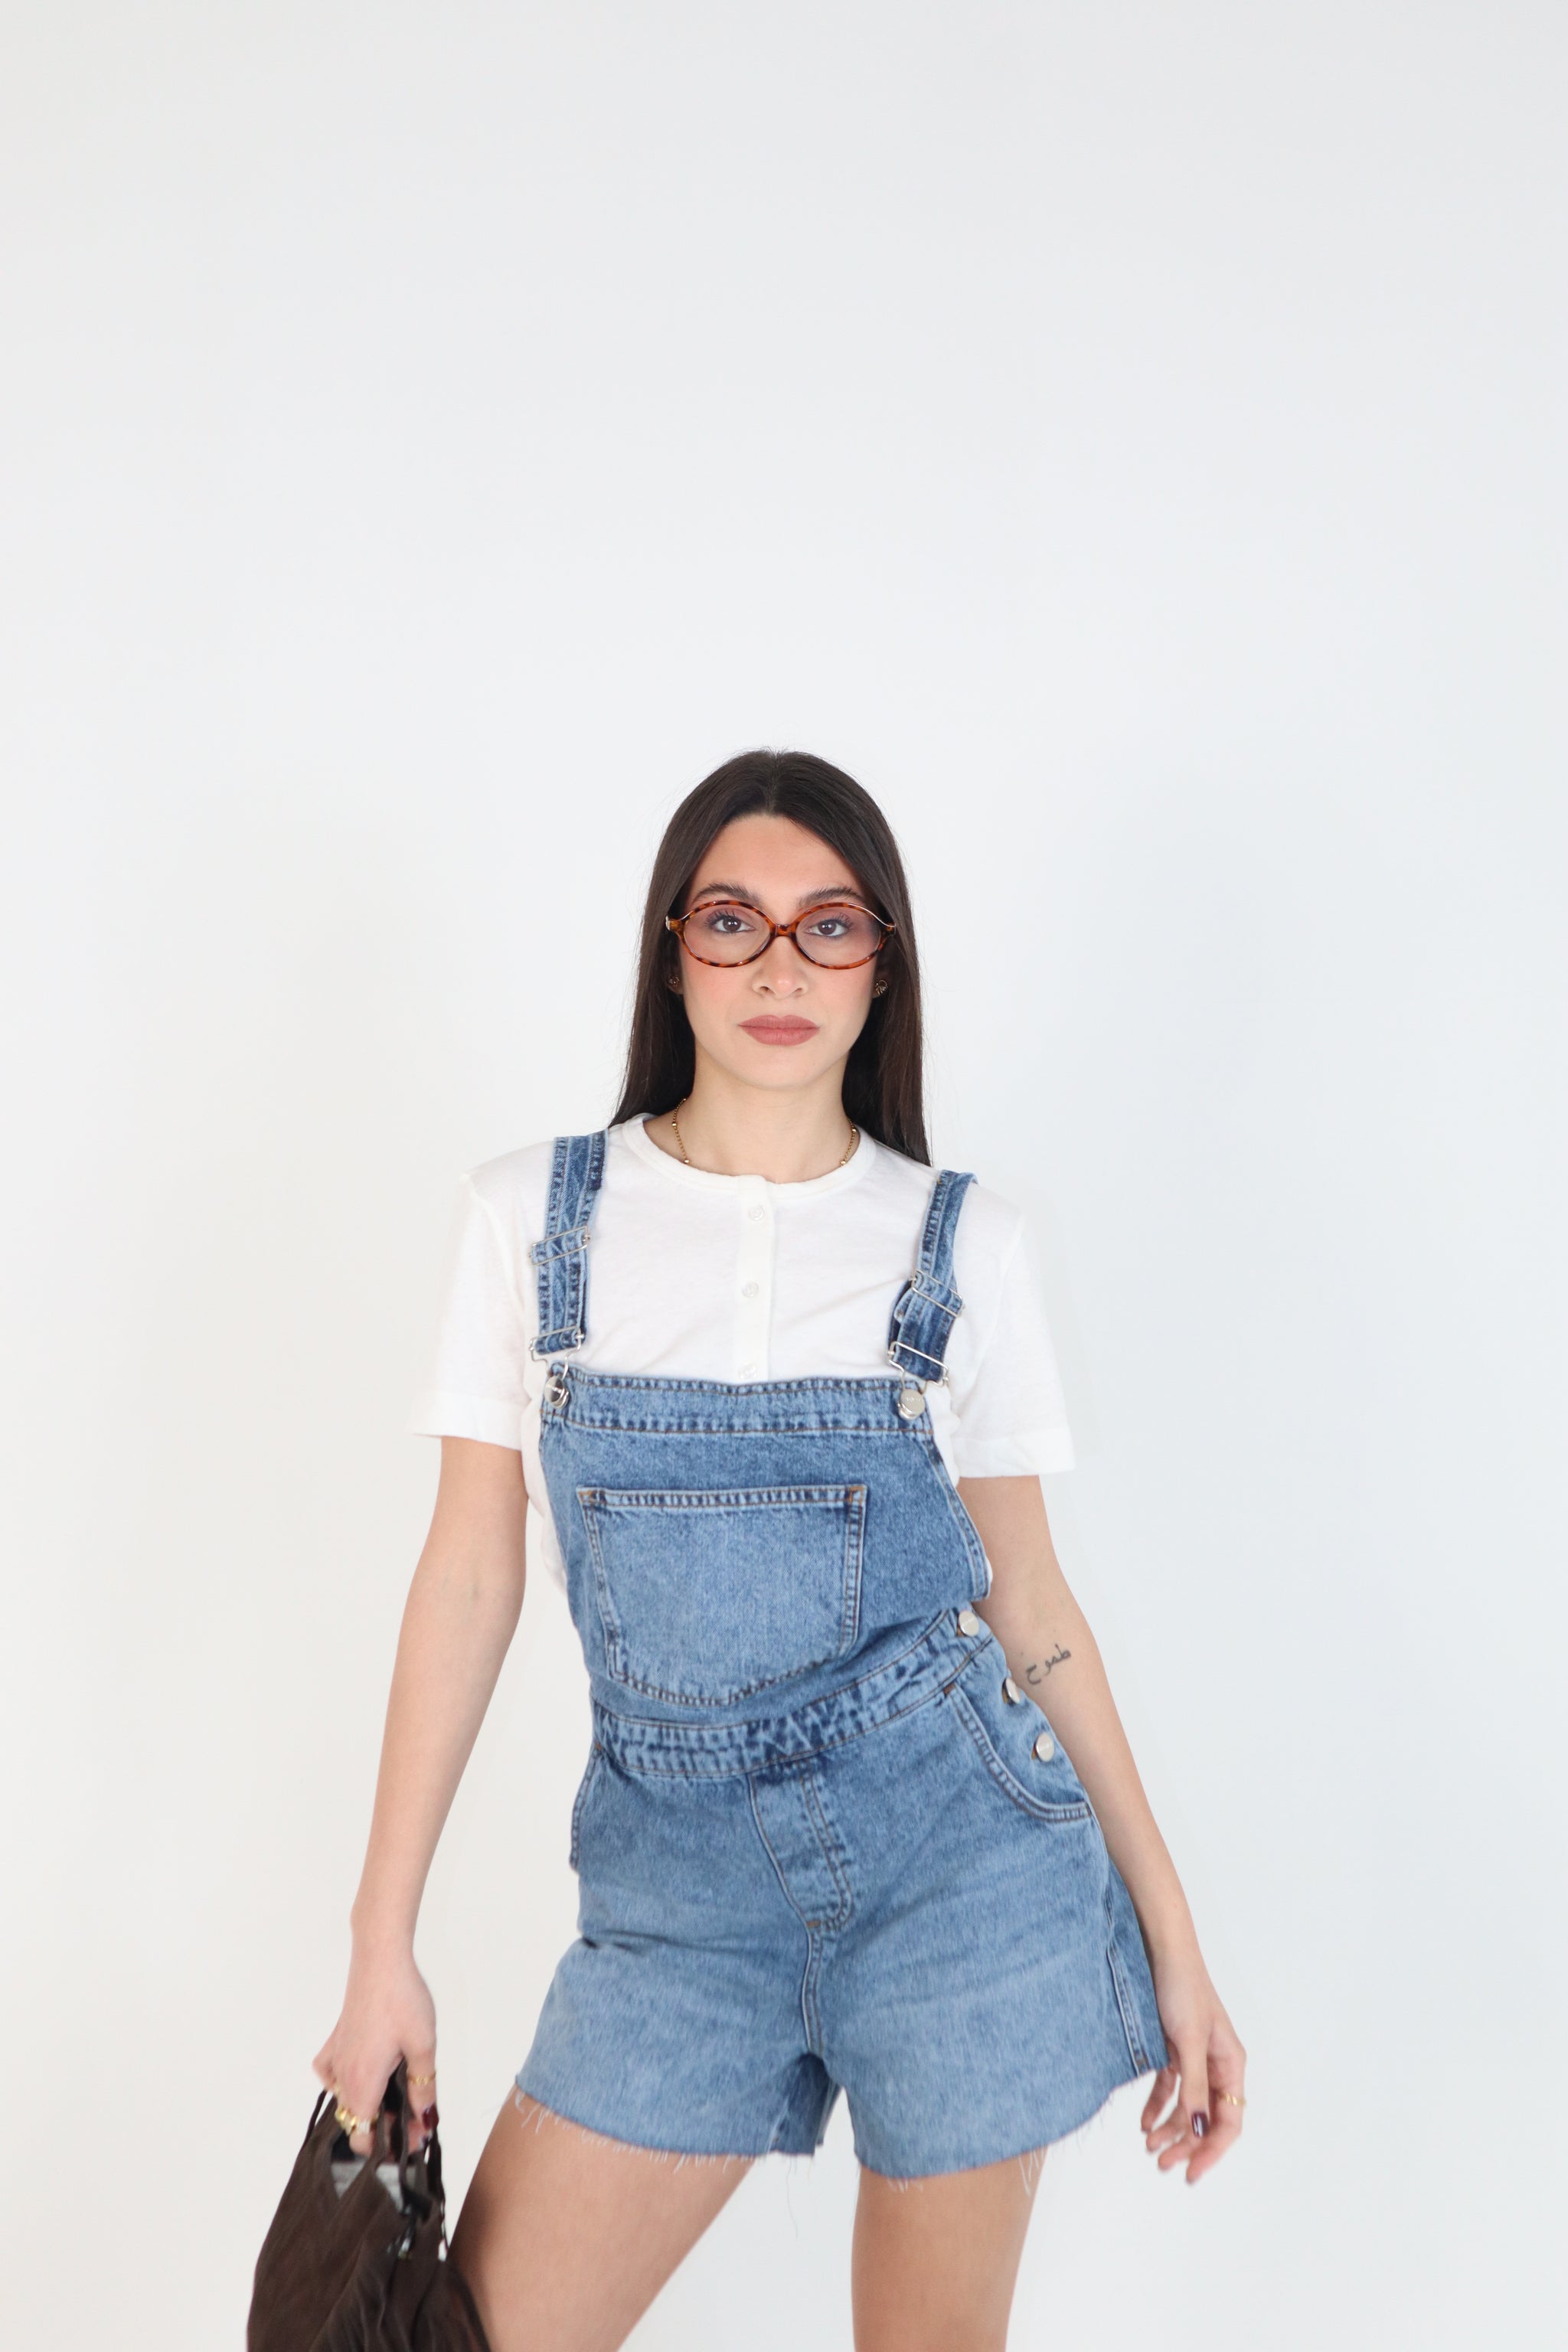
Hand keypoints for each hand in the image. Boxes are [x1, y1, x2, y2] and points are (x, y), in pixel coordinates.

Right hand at [313, 1936, 438, 2155]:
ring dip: (368, 2105)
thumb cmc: (403, 2000)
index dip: (387, 2146)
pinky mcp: (334, 2040)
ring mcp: (335, 2057)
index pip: (363, 2136)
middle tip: (416, 2116)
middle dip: (385, 2126)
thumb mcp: (423, 2046)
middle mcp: (342, 2075)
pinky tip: (360, 2073)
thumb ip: (423, 2086)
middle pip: (356, 2120)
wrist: (380, 1960)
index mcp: (362, 2082)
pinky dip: (341, 2081)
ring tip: (398, 2094)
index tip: (413, 2138)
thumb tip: (424, 2117)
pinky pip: (329, 2074)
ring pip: (345, 2098)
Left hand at [1140, 1945, 1245, 2183]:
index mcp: (1231, 2063)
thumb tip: (1199, 2130)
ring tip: (1150, 2147)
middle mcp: (1216, 2064)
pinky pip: (1169, 2088)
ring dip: (1171, 2129)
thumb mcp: (1189, 2041)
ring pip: (1187, 2106)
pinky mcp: (1173, 2049)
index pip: (1230, 2120)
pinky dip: (1158, 2107)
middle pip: (1207, 2118)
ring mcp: (1194, 2058)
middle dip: (1188, 2144)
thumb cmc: (1183, 1988)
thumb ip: (1194, 2086)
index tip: (1192, 2172)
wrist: (1159, 1950)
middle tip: (1163, 2164)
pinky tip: (1144, 2123)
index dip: (1213, 2150)